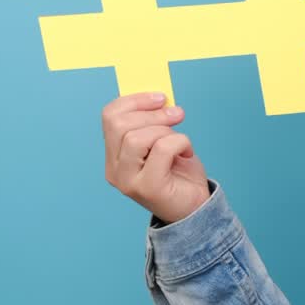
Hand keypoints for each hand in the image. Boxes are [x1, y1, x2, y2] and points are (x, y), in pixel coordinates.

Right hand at [101, 92, 210, 224]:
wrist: (195, 207)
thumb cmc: (179, 173)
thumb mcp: (163, 141)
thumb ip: (154, 123)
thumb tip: (159, 98)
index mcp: (114, 155)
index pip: (109, 117)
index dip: (134, 100)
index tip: (160, 97)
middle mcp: (115, 169)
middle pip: (120, 125)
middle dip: (152, 113)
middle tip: (177, 113)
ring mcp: (128, 181)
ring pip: (137, 137)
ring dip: (165, 131)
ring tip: (180, 141)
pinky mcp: (148, 188)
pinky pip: (162, 149)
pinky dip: (180, 142)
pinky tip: (187, 152)